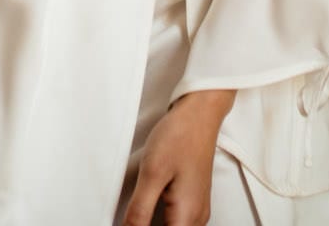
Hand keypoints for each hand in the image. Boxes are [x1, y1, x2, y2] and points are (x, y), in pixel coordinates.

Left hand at [121, 90, 233, 225]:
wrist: (199, 114)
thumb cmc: (180, 136)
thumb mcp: (151, 174)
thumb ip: (139, 210)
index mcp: (187, 216)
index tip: (129, 223)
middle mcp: (197, 217)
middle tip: (132, 216)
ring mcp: (198, 210)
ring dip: (154, 225)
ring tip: (138, 213)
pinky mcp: (194, 201)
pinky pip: (179, 223)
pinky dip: (162, 221)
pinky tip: (148, 209)